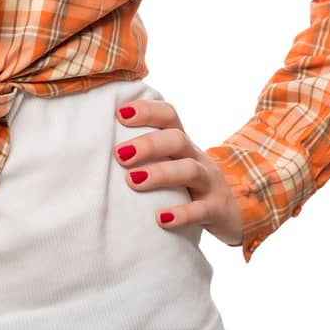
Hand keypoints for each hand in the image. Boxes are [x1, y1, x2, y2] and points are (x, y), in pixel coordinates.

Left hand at [114, 98, 245, 248]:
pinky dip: (182, 214)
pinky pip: (202, 210)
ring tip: (133, 181)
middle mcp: (196, 156)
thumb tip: (95, 147)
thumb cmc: (186, 184)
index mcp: (182, 143)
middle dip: (148, 144)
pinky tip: (161, 219)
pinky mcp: (217, 209)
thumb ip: (144, 154)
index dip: (146, 111)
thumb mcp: (172, 163)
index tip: (119, 113)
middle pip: (177, 139)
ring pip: (190, 170)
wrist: (234, 210)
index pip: (169, 115)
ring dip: (160, 173)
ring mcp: (209, 182)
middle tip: (119, 155)